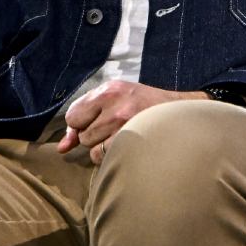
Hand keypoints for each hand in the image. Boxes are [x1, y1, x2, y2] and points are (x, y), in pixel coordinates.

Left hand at [57, 81, 208, 163]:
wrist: (182, 114)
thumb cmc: (146, 108)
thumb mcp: (116, 102)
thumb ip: (85, 119)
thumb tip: (62, 147)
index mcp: (110, 89)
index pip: (73, 115)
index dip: (81, 125)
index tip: (96, 124)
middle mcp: (114, 101)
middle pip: (82, 134)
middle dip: (94, 137)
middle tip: (115, 130)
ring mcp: (123, 120)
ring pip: (91, 147)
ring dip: (102, 149)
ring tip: (122, 139)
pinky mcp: (130, 137)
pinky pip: (103, 156)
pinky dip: (111, 157)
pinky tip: (126, 148)